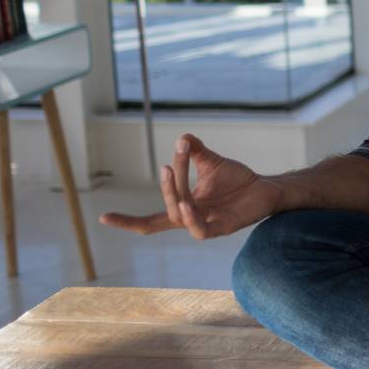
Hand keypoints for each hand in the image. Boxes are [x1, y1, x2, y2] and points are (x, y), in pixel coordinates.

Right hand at [100, 134, 282, 239]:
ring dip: (175, 196)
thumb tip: (181, 137)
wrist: (266, 188)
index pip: (151, 220)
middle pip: (168, 209)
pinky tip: (187, 203)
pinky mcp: (224, 228)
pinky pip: (202, 230)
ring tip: (171, 174)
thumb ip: (194, 152)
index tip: (102, 218)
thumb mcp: (211, 163)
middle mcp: (192, 220)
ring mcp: (207, 226)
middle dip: (166, 186)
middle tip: (168, 164)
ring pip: (182, 216)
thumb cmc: (237, 180)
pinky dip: (192, 218)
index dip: (128, 221)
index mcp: (184, 208)